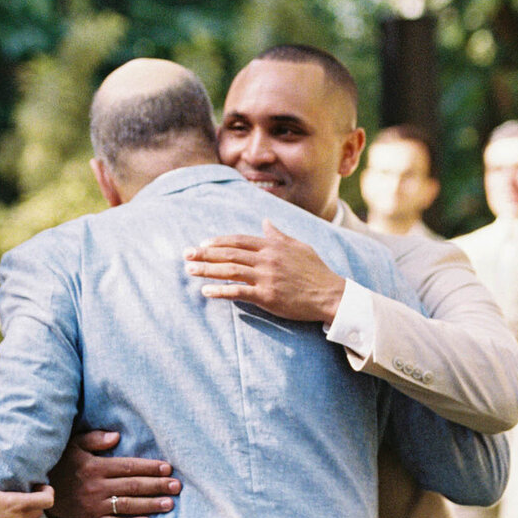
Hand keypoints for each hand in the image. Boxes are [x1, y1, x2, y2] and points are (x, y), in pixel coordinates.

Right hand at [48, 430, 179, 517]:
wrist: (39, 491)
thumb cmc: (62, 463)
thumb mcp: (73, 445)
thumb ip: (95, 439)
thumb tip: (117, 436)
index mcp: (94, 467)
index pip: (129, 467)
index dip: (150, 468)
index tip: (168, 468)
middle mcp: (96, 487)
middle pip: (133, 486)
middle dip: (157, 486)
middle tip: (177, 486)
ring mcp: (93, 506)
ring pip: (128, 505)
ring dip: (151, 505)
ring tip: (170, 504)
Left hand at [184, 221, 346, 324]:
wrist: (331, 294)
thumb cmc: (316, 271)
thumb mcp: (299, 246)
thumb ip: (279, 235)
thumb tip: (266, 221)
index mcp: (273, 246)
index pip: (239, 240)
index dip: (218, 241)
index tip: (202, 243)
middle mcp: (267, 259)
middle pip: (229, 253)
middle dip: (204, 253)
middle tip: (186, 254)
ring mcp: (266, 277)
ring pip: (230, 270)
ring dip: (207, 270)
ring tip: (190, 270)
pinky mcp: (267, 296)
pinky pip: (238, 292)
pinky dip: (220, 291)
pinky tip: (206, 292)